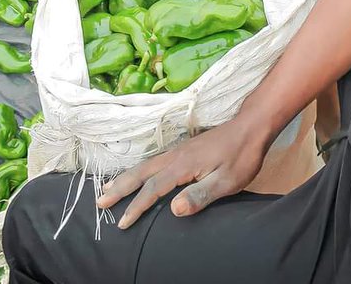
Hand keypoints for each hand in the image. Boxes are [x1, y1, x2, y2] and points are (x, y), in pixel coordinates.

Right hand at [97, 115, 268, 228]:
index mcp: (182, 165)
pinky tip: (138, 175)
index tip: (121, 223)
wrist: (250, 128)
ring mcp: (178, 150)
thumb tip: (173, 210)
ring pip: (145, 165)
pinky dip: (139, 170)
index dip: (136, 206)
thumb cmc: (240, 158)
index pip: (153, 188)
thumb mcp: (226, 182)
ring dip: (126, 178)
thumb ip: (200, 196)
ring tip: (110, 188)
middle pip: (141, 172)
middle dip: (120, 188)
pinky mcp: (184, 150)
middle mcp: (175, 155)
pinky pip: (153, 161)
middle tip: (100, 202)